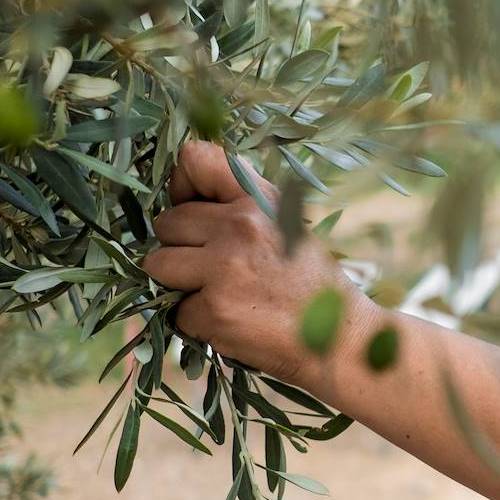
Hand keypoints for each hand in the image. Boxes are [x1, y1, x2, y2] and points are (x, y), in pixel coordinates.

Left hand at [141, 140, 364, 385]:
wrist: (341, 340)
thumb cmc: (311, 284)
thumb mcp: (288, 225)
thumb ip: (241, 206)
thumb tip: (181, 198)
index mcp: (260, 199)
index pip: (195, 160)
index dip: (183, 184)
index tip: (194, 206)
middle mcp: (240, 225)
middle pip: (168, 221)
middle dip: (181, 246)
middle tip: (218, 267)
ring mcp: (223, 267)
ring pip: (157, 263)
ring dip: (177, 282)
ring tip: (218, 292)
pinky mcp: (212, 309)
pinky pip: (174, 310)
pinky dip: (195, 320)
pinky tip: (230, 321)